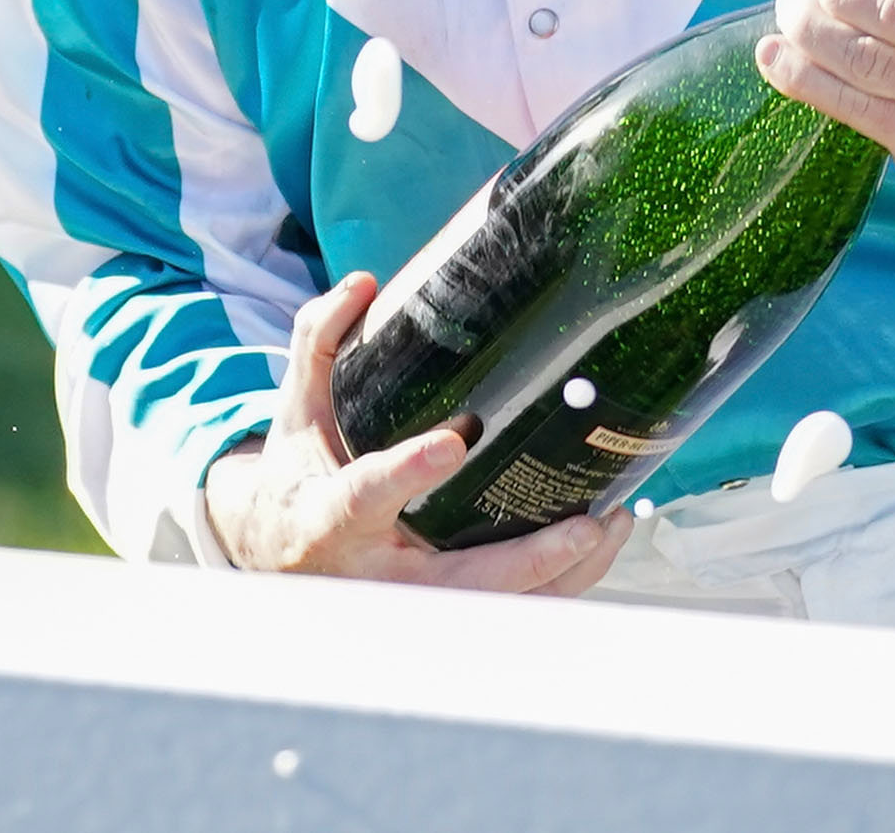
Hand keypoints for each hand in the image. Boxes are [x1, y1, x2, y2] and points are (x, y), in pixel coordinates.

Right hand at [200, 273, 631, 593]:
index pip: (364, 498)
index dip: (407, 474)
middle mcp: (375, 572)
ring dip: (561, 575)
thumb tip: (363, 284)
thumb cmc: (302, 473)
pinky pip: (511, 610)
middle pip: (456, 583)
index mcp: (329, 518)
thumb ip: (321, 343)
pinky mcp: (442, 610)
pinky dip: (560, 585)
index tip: (453, 442)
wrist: (284, 550)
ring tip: (610, 523)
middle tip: (583, 523)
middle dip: (525, 561)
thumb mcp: (297, 409)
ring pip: (495, 607)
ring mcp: (413, 601)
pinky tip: (598, 544)